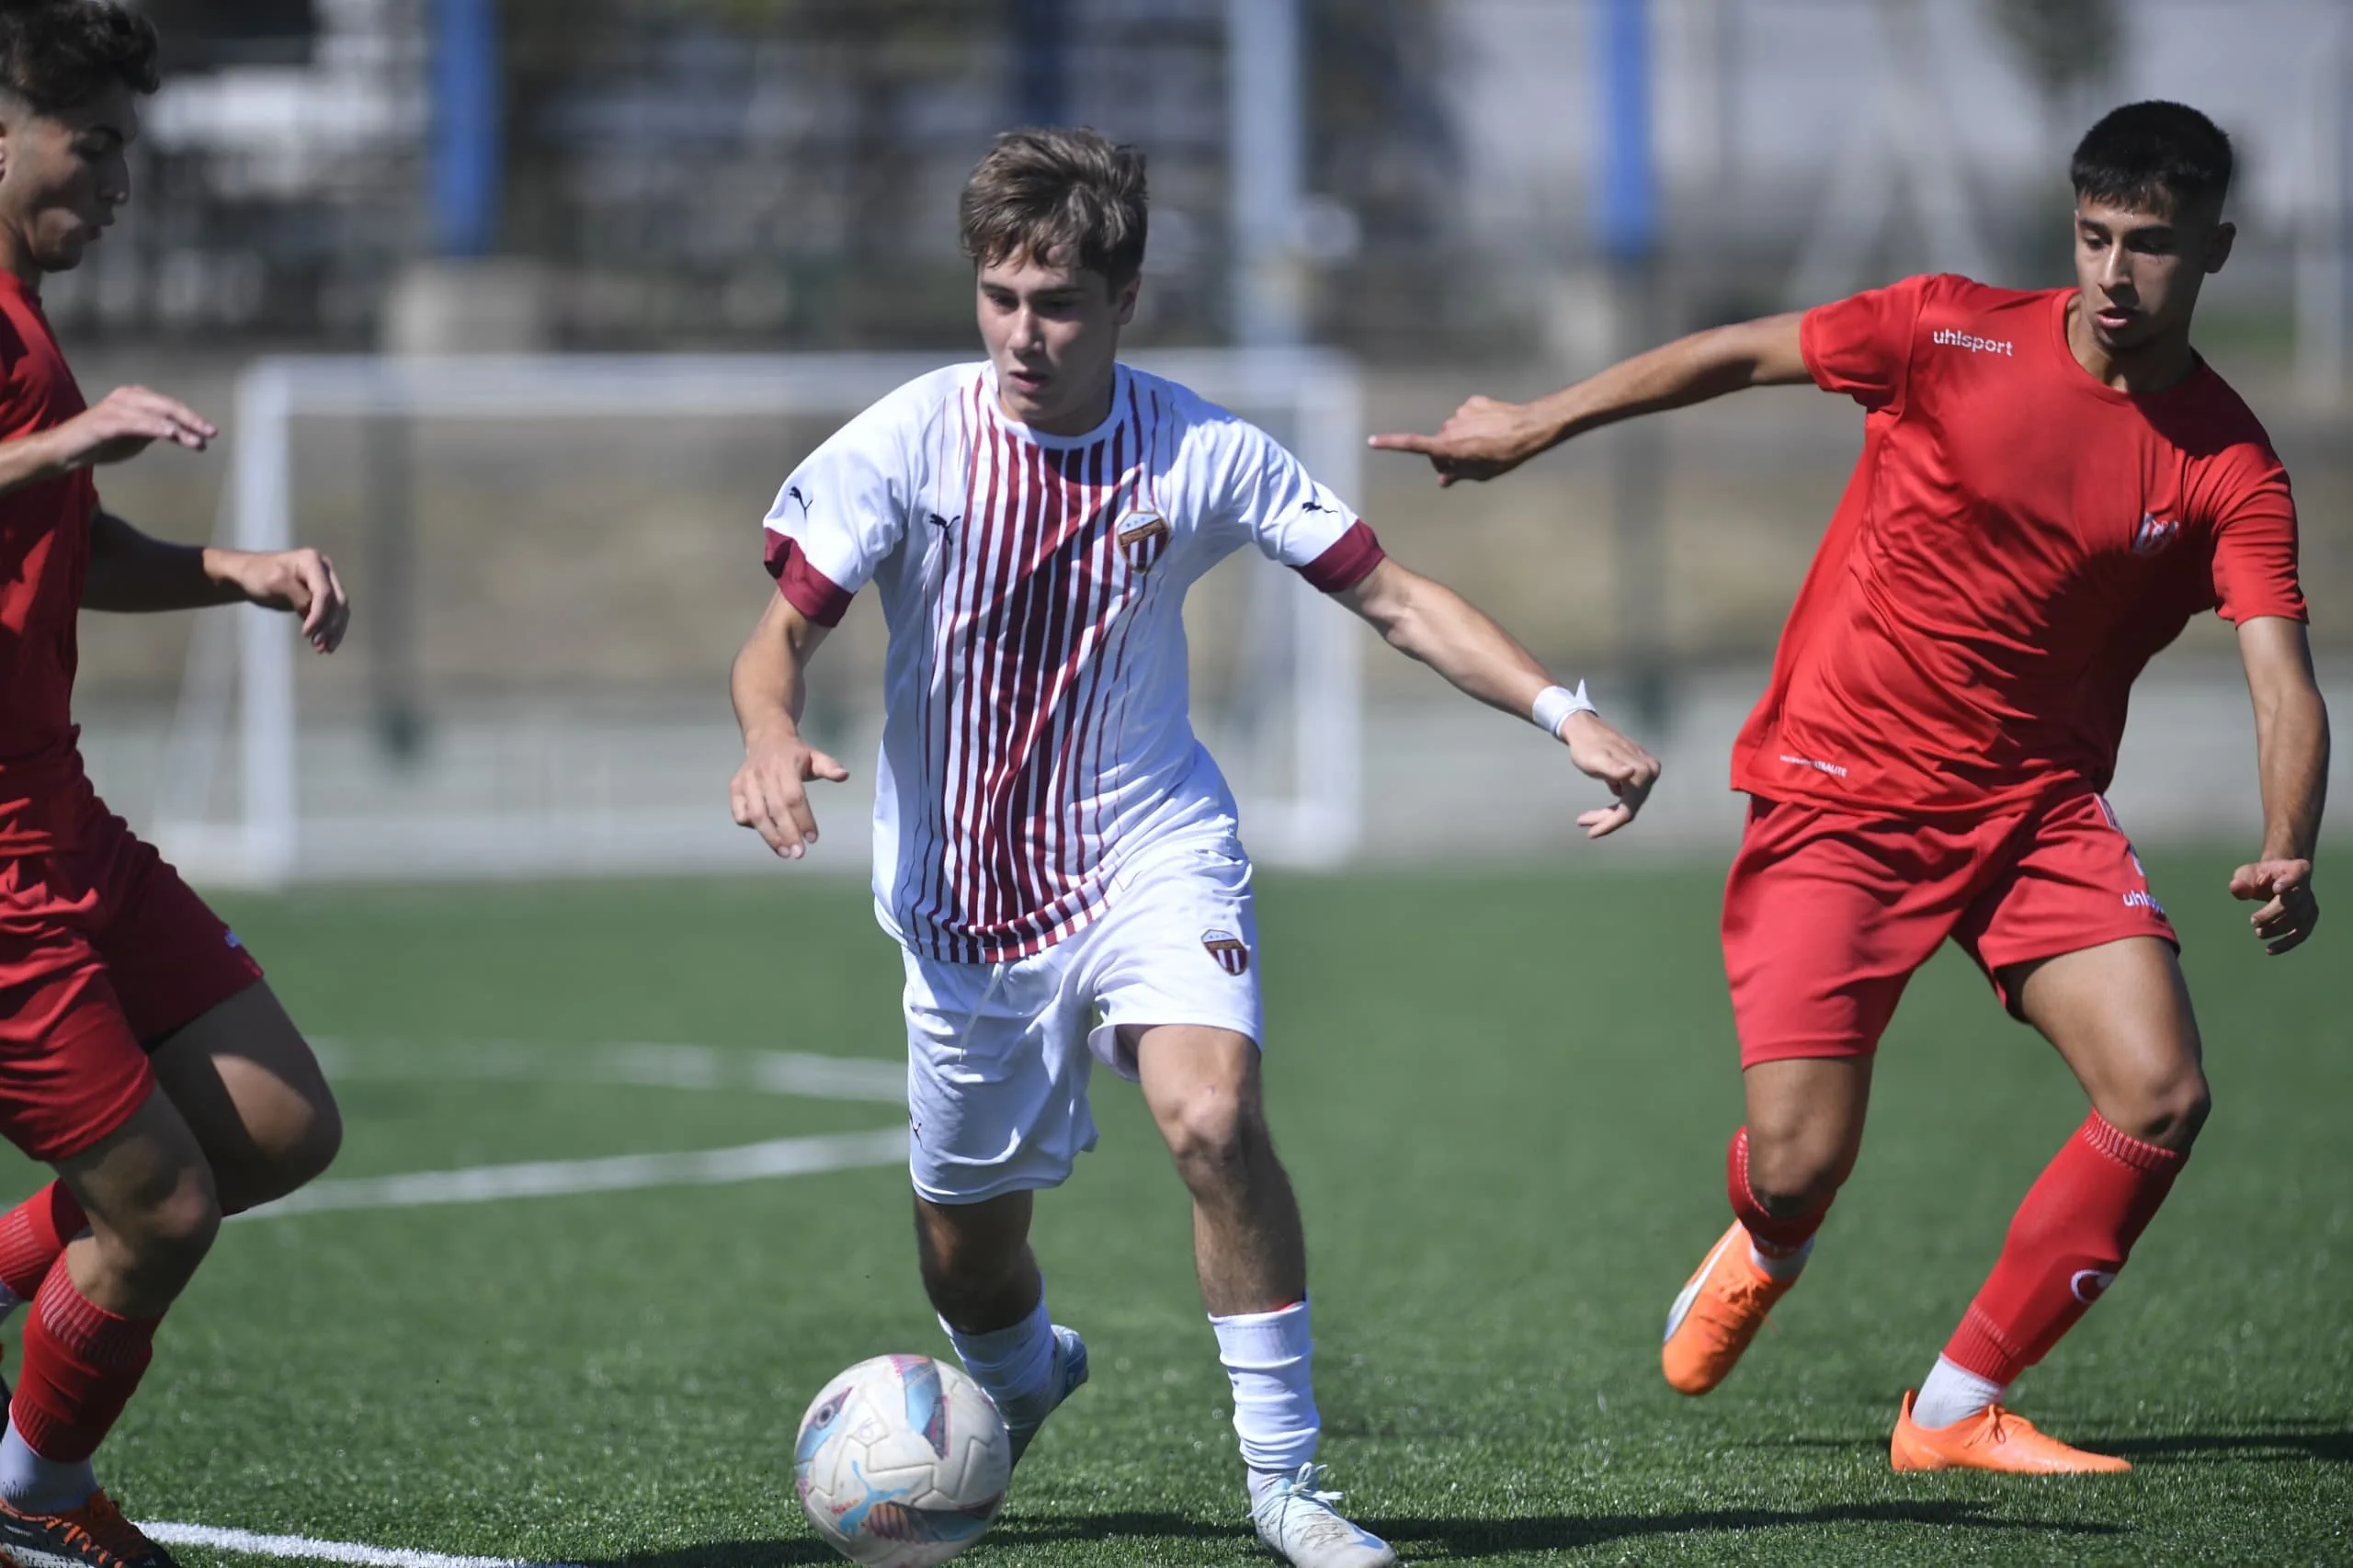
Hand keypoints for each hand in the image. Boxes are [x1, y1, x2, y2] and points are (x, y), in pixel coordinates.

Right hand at [49, 386, 215, 469]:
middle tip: (211, 432)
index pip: (170, 407)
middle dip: (191, 419)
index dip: (192, 418)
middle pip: (167, 405)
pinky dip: (153, 427)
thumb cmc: (104, 443)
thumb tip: (184, 433)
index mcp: (137, 397)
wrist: (68, 450)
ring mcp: (116, 407)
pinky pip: (134, 423)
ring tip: (195, 440)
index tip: (210, 432)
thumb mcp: (138, 437)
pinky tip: (169, 433)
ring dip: (177, 428)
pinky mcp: (105, 421)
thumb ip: (158, 432)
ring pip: (154, 414)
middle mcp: (128, 397)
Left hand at [222, 548, 348, 651]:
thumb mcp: (276, 583)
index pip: (324, 592)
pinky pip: (333, 613)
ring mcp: (326, 581)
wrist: (249, 575)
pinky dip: (330, 629)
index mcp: (313, 561)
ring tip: (323, 649)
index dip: (319, 615)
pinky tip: (325, 644)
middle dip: (330, 625)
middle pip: (337, 602)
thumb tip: (313, 612)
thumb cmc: (258, 575)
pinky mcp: (323, 595)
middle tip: (318, 646)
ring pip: (339, 610)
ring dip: (333, 631)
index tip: (306, 633)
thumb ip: (298, 596)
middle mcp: (325, 570)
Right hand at [731, 730, 849, 859]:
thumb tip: (844, 775)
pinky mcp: (735, 788)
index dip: (803, 819)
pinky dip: (750, 826)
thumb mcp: (814, 756)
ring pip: (756, 815)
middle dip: (787, 834)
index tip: (813, 838)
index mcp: (784, 766)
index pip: (794, 797)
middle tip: (799, 854)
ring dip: (770, 837)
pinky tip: (767, 833)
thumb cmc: (794, 754)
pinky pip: (739, 813)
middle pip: (775, 809)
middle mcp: (762, 774)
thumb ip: (829, 767)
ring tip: (784, 853)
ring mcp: (746, 781)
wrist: (766, 738)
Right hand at [1368, 396, 1553, 486]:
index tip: (1371, 441)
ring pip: (1452, 430)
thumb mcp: (1482, 473)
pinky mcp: (1472, 402)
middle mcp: (1451, 427)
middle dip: (1446, 455)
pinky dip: (1473, 423)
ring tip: (1485, 443)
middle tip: (1467, 463)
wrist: (1529, 426)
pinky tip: (1490, 428)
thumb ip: (1458, 474)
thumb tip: (1442, 479)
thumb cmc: (1507, 455)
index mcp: (1451, 446)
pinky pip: (1465, 415)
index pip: (1414, 444)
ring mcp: (1461, 413)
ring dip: (1461, 438)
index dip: (1392, 443)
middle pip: (1437, 444)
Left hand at [1559, 710, 1660, 837]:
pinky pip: (1629, 795)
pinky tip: (1596, 811)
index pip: (1628, 809)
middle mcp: (1651, 772)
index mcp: (1642, 772)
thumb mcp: (1596, 760)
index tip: (1590, 834)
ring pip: (1629, 803)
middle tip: (1582, 822)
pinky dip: (1613, 805)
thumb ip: (1612, 769)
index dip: (1610, 824)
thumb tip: (1631, 773)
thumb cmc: (1586, 746)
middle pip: (1630, 807)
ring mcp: (1648, 771)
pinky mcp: (1641, 771)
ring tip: (1585, 819)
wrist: (1584, 728)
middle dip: (1607, 819)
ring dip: (1608, 814)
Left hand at [2229, 858, 2317, 954]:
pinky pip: (2302, 933)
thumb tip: (2236, 888)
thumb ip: (2242, 880)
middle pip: (2294, 901)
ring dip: (2278, 928)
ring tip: (2259, 933)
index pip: (2299, 873)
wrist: (2276, 879)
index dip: (2290, 881)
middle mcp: (2306, 886)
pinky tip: (2270, 950)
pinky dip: (2287, 943)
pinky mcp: (2308, 918)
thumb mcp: (2247, 873)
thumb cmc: (2260, 875)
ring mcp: (2309, 903)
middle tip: (2253, 921)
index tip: (2276, 889)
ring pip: (2299, 919)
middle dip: (2273, 913)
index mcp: (2296, 869)